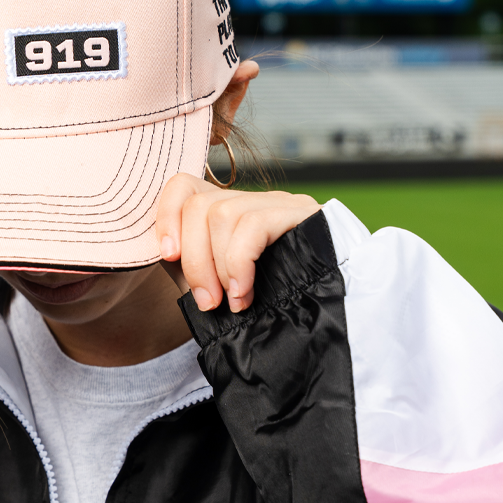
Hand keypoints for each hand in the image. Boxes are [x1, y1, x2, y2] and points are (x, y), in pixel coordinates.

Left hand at [156, 175, 319, 312]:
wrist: (340, 317)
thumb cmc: (273, 304)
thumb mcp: (220, 284)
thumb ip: (191, 267)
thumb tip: (162, 253)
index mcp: (229, 212)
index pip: (183, 185)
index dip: (165, 216)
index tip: (167, 256)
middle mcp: (253, 201)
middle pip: (198, 204)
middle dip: (193, 259)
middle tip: (206, 301)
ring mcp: (279, 203)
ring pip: (221, 213)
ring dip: (218, 267)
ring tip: (232, 301)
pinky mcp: (303, 212)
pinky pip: (253, 225)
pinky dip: (240, 263)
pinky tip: (245, 294)